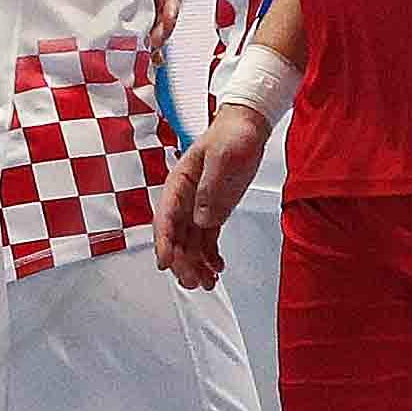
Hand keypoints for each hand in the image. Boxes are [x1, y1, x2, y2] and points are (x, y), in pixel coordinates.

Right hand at [153, 91, 272, 285]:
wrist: (248, 126)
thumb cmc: (232, 134)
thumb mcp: (223, 157)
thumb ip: (211, 189)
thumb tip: (200, 219)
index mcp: (179, 182)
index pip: (165, 216)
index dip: (163, 242)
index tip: (165, 262)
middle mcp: (185, 198)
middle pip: (176, 236)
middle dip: (181, 261)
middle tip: (193, 281)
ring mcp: (198, 206)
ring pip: (190, 242)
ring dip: (196, 264)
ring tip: (207, 284)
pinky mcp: (214, 210)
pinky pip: (207, 239)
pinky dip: (210, 256)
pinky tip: (217, 269)